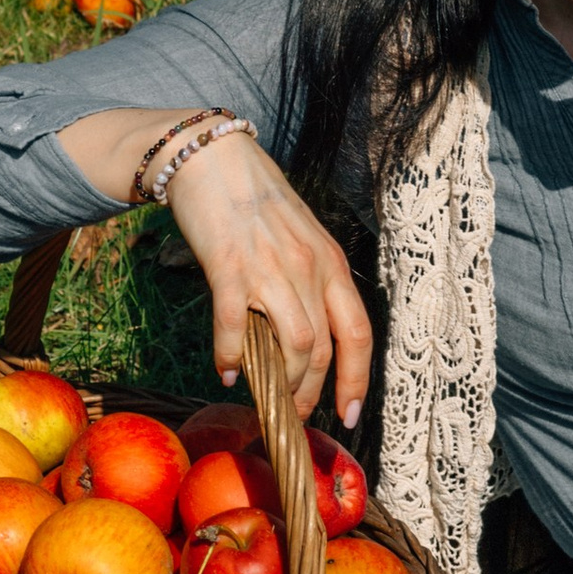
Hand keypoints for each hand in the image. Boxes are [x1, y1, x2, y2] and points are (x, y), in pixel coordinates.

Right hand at [163, 131, 373, 427]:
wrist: (213, 158)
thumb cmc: (256, 200)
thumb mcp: (302, 238)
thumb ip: (310, 281)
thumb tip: (308, 338)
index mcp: (331, 263)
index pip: (359, 333)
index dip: (357, 381)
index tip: (348, 416)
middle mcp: (309, 268)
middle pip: (325, 349)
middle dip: (311, 392)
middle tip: (293, 413)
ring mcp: (271, 268)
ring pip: (293, 346)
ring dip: (281, 382)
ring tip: (265, 398)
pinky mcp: (229, 268)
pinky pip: (235, 328)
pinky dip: (231, 358)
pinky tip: (225, 372)